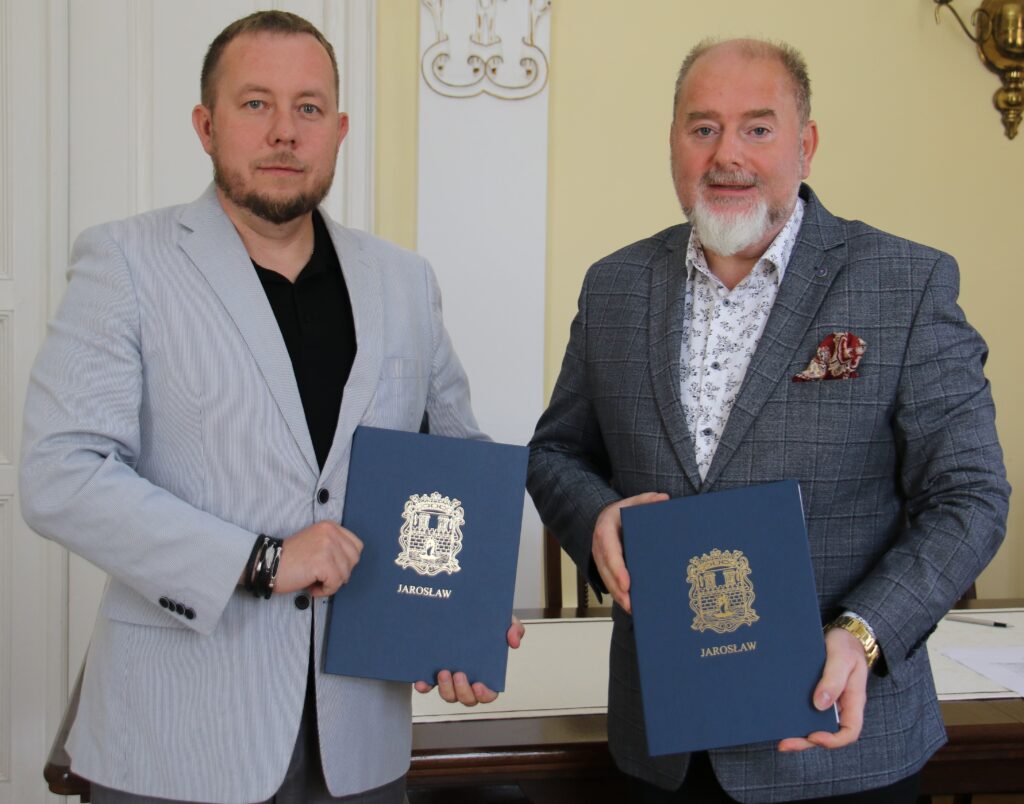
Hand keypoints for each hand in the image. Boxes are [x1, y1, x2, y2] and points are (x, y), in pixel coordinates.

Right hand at [272, 521, 362, 597]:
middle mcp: (331, 532)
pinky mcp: (323, 562)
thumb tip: (350, 564)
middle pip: (354, 559)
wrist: (267, 563)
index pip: (356, 545)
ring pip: (346, 573)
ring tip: (314, 581)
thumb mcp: (316, 542)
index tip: (331, 567)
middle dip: (340, 572)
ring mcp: (327, 546)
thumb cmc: (289, 559)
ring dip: (331, 583)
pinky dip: (325, 590)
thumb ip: (334, 546)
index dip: (346, 561)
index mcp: (330, 526)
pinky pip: (335, 583)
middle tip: (322, 576)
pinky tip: (311, 587)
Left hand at [414, 616, 524, 705]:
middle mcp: (467, 681)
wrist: (459, 611)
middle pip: (467, 698)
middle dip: (462, 691)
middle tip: (459, 675)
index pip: (489, 694)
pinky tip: (422, 680)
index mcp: (486, 675)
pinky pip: (427, 686)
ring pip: (448, 696)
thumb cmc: (484, 623)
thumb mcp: (503, 622)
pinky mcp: (433, 674)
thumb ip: (515, 629)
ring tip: (443, 672)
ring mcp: (450, 679)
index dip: (485, 695)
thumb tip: (514, 642)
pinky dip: (424, 686)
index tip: (479, 685)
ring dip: (445, 689)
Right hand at [592, 492, 668, 613]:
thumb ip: (647, 500)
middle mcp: (599, 548)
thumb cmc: (621, 513)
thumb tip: (664, 499)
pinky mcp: (605, 568)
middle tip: (631, 604)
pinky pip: (610, 583)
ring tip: (633, 610)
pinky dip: (619, 595)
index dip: (617, 570)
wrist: (606, 518)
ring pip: (606, 581)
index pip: (610, 553)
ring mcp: (600, 560)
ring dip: (618, 597)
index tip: (627, 584)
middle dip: (618, 590)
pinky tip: (632, 606)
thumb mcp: (632, 503)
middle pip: (607, 572)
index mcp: (605, 531)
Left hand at [777, 627, 867, 751]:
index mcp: (853, 701)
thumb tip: (820, 704)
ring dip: (797, 731)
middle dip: (806, 741)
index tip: (814, 736)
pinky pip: (805, 709)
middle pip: (826, 733)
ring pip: (814, 723)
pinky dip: (793, 715)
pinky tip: (778, 714)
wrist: (842, 633)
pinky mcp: (814, 693)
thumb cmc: (846, 645)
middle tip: (784, 743)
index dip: (832, 740)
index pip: (849, 731)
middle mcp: (840, 706)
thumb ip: (834, 680)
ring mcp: (827, 701)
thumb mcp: (842, 658)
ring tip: (778, 735)